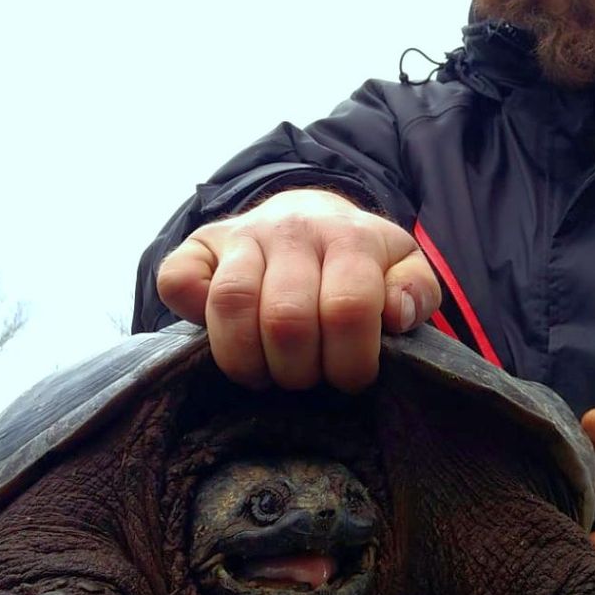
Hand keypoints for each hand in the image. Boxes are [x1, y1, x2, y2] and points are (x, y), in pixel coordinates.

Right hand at [156, 189, 439, 391]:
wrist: (310, 214)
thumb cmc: (361, 261)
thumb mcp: (403, 268)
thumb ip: (417, 291)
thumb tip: (396, 315)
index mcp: (350, 237)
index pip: (348, 309)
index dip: (350, 362)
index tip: (350, 380)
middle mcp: (292, 229)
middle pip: (287, 319)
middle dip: (300, 371)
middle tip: (308, 379)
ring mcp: (242, 234)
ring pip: (231, 305)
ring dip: (247, 361)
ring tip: (266, 375)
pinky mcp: (200, 244)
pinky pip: (177, 281)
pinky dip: (192, 316)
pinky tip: (224, 336)